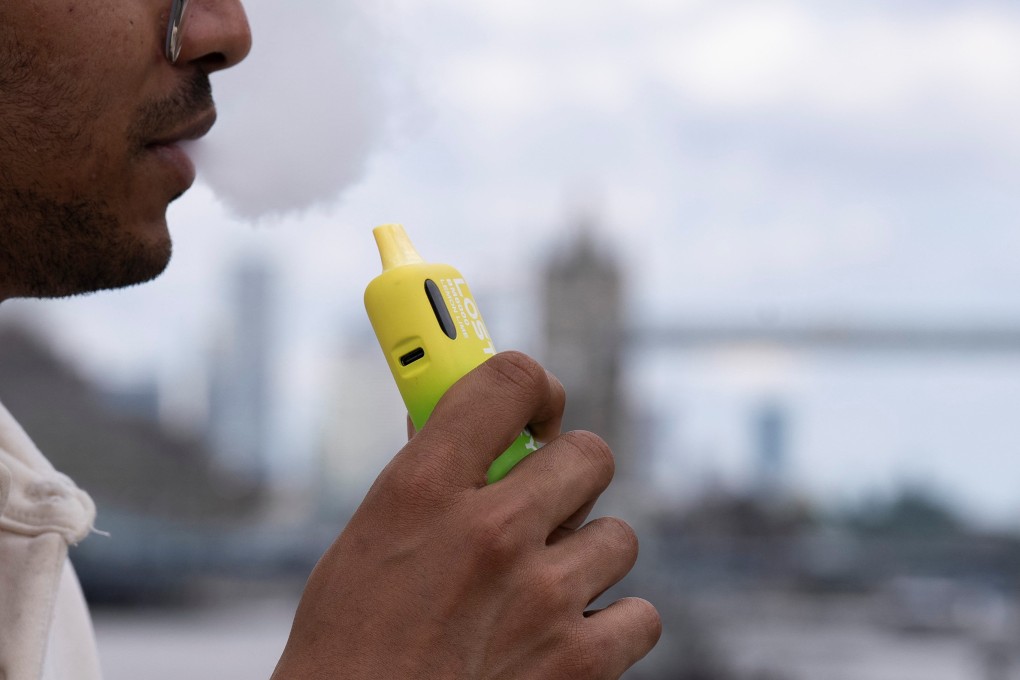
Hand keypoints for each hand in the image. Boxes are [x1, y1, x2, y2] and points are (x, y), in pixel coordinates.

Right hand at [272, 351, 660, 678]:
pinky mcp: (580, 663)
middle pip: (588, 453)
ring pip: (618, 537)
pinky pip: (639, 615)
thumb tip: (451, 422)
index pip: (509, 381)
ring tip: (539, 589)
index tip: (535, 407)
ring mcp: (543, 598)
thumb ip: (422, 480)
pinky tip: (566, 636)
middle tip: (543, 502)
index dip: (533, 386)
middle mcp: (491, 532)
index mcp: (423, 490)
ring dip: (585, 558)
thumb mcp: (366, 545)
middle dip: (568, 474)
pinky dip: (610, 626)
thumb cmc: (347, 651)